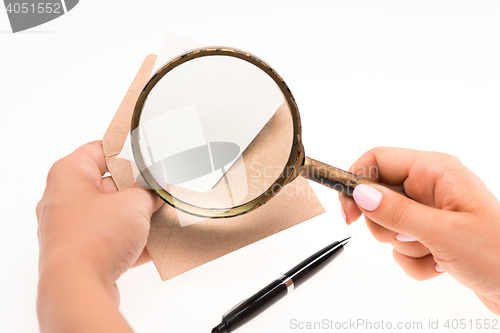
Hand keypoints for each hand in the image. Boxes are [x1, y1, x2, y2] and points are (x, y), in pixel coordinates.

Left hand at [36, 141, 161, 331]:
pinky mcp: (80, 252)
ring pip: (111, 213)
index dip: (128, 150)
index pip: (101, 149)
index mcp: (69, 174)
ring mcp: (71, 227)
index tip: (150, 152)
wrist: (79, 288)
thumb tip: (157, 191)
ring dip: (139, 215)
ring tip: (166, 214)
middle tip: (162, 186)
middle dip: (139, 188)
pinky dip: (133, 239)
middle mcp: (64, 198)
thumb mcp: (135, 204)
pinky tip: (160, 242)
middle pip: (109, 183)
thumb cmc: (96, 238)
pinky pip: (111, 238)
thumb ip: (150, 192)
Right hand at [339, 147, 499, 314]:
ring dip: (405, 247)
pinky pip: (401, 247)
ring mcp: (430, 212)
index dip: (356, 181)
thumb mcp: (443, 232)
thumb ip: (397, 211)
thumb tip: (360, 194)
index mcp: (435, 171)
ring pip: (389, 225)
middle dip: (388, 225)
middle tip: (413, 236)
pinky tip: (441, 265)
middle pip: (378, 197)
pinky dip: (415, 261)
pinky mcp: (431, 234)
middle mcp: (431, 187)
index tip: (348, 211)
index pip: (378, 160)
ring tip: (435, 252)